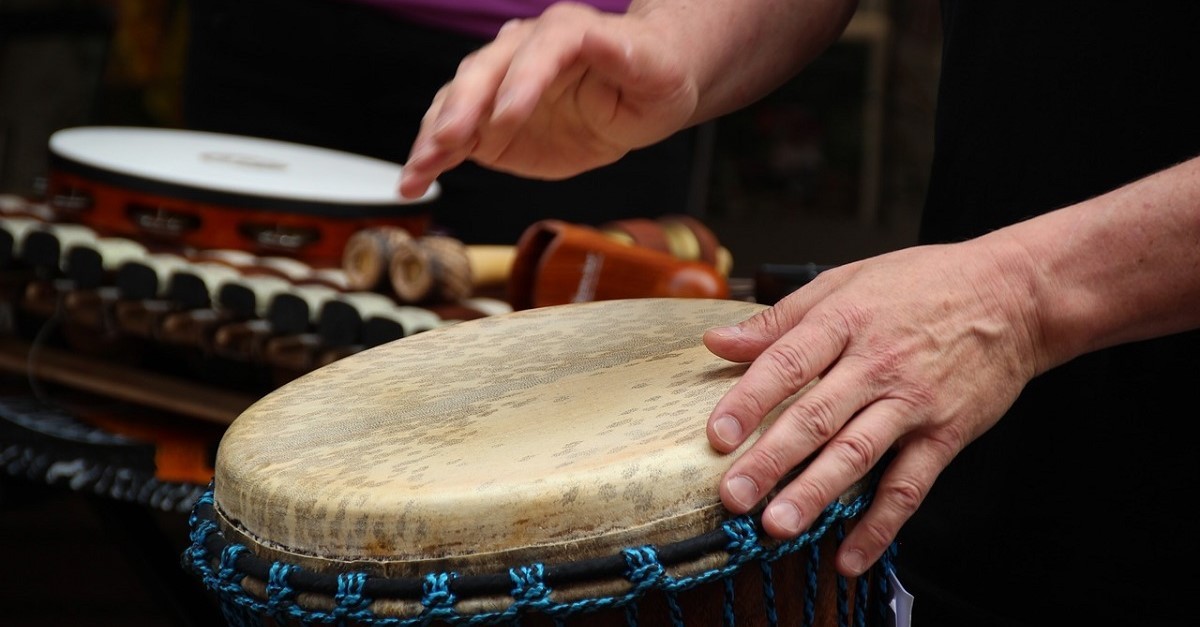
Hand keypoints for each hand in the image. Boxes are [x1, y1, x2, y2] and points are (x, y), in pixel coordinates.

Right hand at [399, 2, 698, 198]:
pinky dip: (430, 160)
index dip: (522, 81)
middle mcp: (522, 51)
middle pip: (483, 71)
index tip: (508, 118)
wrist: (636, 94)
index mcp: (567, 32)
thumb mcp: (653, 69)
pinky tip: (411, 182)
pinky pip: (452, 139)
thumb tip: (610, 42)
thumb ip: (625, 56)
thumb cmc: (651, 76)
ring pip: (457, 102)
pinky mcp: (487, 124)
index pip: (540, 49)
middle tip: (449, 140)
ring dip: (434, 137)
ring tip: (416, 170)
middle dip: (462, 107)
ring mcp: (499, 87)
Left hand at [704, 237, 1043, 576]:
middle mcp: (877, 364)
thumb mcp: (845, 281)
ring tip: (779, 526)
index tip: (718, 436)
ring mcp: (913, 402)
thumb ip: (779, 320)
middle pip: (816, 416)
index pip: (787, 363)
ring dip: (816, 494)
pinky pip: (909, 485)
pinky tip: (850, 556)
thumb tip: (717, 341)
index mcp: (844, 321)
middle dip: (771, 460)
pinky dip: (881, 524)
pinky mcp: (945, 434)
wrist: (1014, 295)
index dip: (749, 401)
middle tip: (735, 497)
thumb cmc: (922, 284)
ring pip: (858, 454)